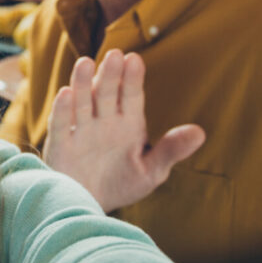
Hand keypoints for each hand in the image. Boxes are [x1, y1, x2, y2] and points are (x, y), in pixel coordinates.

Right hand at [43, 50, 204, 211]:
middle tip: (115, 55)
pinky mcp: (61, 144)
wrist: (89, 208)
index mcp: (128, 123)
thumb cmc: (123, 184)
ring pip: (82, 102)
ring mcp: (81, 130)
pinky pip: (61, 124)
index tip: (135, 60)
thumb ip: (171, 150)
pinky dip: (62, 109)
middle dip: (111, 75)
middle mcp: (104, 120)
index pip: (132, 96)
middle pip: (107, 93)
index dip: (132, 78)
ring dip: (83, 83)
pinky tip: (65, 94)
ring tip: (85, 63)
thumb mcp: (152, 171)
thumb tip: (200, 133)